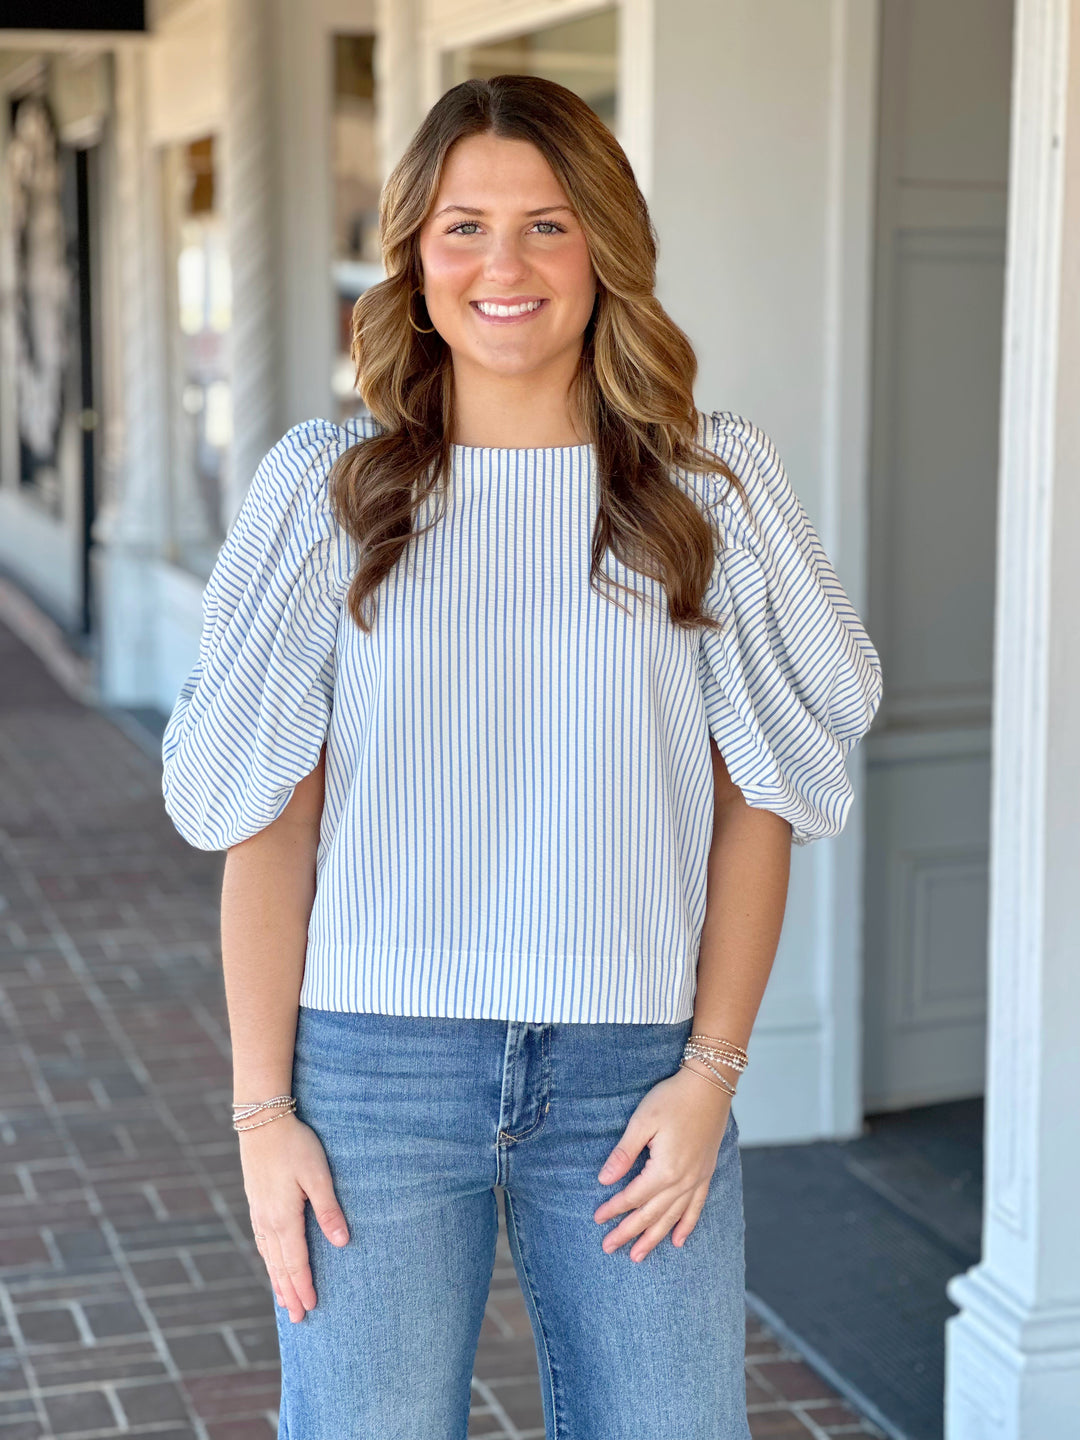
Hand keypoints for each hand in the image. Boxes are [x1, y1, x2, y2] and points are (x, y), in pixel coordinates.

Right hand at [238, 1113, 349, 1321]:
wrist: (262, 1121)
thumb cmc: (295, 1145)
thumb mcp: (318, 1175)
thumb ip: (328, 1209)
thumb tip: (342, 1243)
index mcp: (283, 1219)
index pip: (295, 1263)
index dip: (304, 1287)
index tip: (311, 1308)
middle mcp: (267, 1221)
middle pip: (279, 1266)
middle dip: (289, 1293)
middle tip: (297, 1319)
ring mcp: (258, 1211)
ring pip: (268, 1255)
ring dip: (277, 1279)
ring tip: (283, 1300)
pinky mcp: (256, 1201)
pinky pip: (261, 1240)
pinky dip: (268, 1259)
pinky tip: (270, 1261)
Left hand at [593, 1066, 730, 1261]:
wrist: (710, 1086)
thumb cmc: (673, 1099)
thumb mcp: (642, 1121)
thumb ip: (624, 1153)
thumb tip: (604, 1179)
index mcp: (665, 1169)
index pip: (633, 1196)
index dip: (614, 1208)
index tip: (597, 1219)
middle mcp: (683, 1181)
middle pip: (651, 1214)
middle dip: (629, 1232)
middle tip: (609, 1247)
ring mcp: (697, 1179)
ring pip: (673, 1217)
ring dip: (654, 1238)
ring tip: (638, 1256)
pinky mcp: (706, 1174)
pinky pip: (696, 1208)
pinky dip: (687, 1226)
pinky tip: (678, 1241)